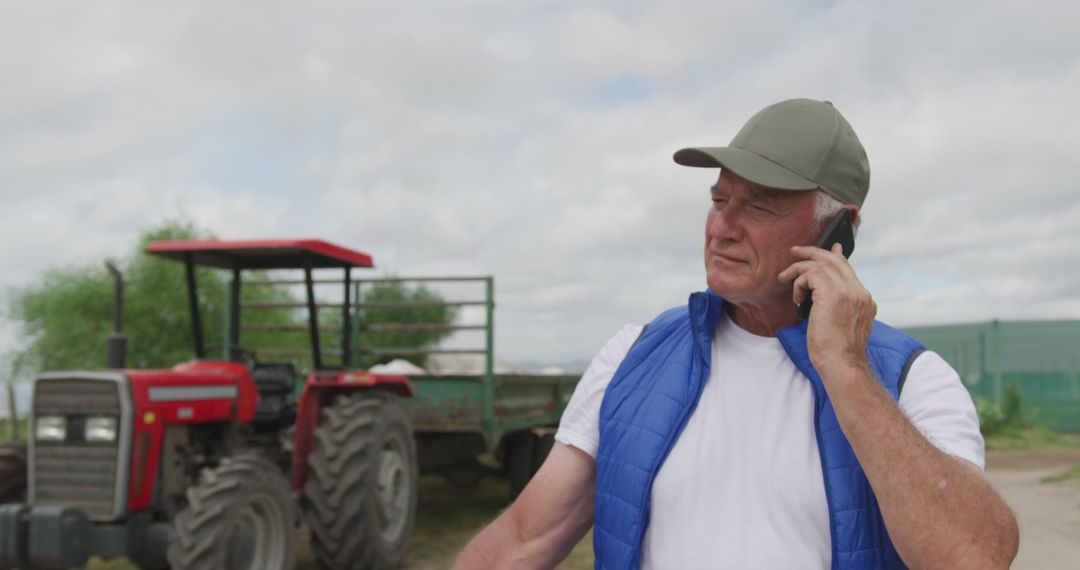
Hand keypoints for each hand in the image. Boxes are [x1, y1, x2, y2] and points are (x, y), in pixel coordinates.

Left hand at [777, 242, 876, 377]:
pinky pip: (811, 275)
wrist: (843, 365)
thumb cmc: (838, 353)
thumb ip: (839, 308)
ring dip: (799, 269)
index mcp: (864, 299)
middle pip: (835, 260)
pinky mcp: (832, 294)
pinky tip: (796, 297)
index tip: (831, 248)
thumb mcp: (842, 326)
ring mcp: (848, 292)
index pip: (848, 269)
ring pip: (820, 265)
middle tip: (796, 251)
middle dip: (814, 252)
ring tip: (784, 277)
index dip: (837, 257)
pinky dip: (799, 283)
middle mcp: (859, 292)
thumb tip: (821, 298)